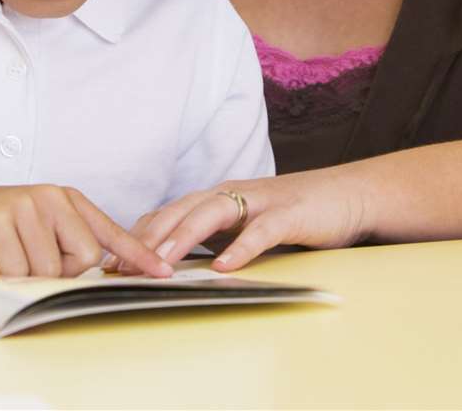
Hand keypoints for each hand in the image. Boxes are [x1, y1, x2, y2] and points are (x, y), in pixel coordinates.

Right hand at [0, 185, 171, 277]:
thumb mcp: (40, 224)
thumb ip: (69, 240)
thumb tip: (100, 272)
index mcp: (67, 198)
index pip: (110, 230)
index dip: (138, 254)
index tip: (163, 271)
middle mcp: (50, 197)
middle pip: (84, 256)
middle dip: (61, 272)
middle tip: (33, 260)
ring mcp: (24, 206)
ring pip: (50, 268)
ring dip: (29, 276)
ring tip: (10, 257)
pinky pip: (18, 271)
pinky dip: (6, 277)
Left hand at [123, 168, 370, 272]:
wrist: (349, 195)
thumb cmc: (294, 213)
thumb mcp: (246, 223)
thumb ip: (213, 235)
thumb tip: (172, 259)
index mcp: (219, 197)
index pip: (169, 213)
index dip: (139, 235)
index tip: (112, 262)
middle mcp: (233, 194)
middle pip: (181, 210)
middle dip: (149, 238)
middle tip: (122, 265)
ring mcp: (261, 201)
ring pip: (212, 214)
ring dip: (184, 237)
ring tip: (162, 262)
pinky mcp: (290, 214)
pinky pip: (261, 231)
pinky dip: (241, 247)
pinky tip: (224, 266)